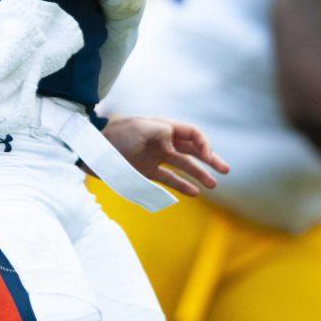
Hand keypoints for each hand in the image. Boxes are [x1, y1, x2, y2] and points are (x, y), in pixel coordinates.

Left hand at [101, 116, 229, 196]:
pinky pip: (168, 179)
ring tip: (213, 185)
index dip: (203, 144)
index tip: (207, 157)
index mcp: (163, 127)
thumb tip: (175, 140)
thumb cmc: (117, 135)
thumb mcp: (139, 127)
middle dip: (210, 159)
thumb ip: (161, 131)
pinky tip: (194, 193)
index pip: (192, 134)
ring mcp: (156, 157)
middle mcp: (163, 142)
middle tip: (226, 170)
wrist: (94, 150)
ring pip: (183, 166)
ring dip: (199, 174)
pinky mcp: (147, 172)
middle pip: (192, 150)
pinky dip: (181, 185)